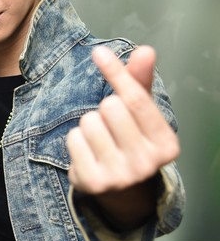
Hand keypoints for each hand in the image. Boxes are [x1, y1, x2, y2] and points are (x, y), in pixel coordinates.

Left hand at [66, 45, 179, 226]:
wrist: (121, 190)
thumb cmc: (131, 140)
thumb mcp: (141, 114)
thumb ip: (141, 82)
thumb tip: (145, 51)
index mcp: (166, 145)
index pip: (137, 100)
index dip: (117, 73)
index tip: (99, 52)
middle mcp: (146, 164)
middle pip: (111, 108)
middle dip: (105, 109)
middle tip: (112, 127)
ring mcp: (120, 176)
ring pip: (89, 121)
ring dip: (89, 124)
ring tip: (100, 141)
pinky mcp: (93, 183)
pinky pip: (73, 138)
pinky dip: (76, 139)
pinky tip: (88, 153)